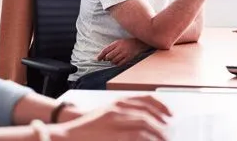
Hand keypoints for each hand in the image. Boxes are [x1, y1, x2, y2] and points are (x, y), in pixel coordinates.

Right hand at [50, 95, 172, 140]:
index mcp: (116, 103)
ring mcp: (116, 121)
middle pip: (148, 112)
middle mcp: (117, 109)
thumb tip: (144, 122)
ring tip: (167, 139)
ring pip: (147, 124)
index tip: (170, 113)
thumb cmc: (85, 130)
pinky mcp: (116, 135)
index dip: (161, 106)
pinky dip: (150, 139)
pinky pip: (139, 136)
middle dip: (163, 122)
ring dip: (159, 133)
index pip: (145, 99)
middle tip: (171, 131)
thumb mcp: (105, 116)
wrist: (66, 135)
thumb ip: (122, 116)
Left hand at [97, 38, 149, 65]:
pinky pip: (120, 64)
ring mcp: (124, 53)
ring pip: (114, 61)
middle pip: (109, 56)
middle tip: (108, 59)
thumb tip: (104, 56)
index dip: (100, 55)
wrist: (138, 43)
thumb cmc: (126, 43)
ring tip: (114, 60)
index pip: (106, 50)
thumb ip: (111, 48)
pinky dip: (117, 64)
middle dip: (107, 59)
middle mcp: (120, 48)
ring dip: (112, 62)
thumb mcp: (118, 42)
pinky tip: (117, 62)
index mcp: (116, 43)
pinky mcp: (128, 58)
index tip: (98, 59)